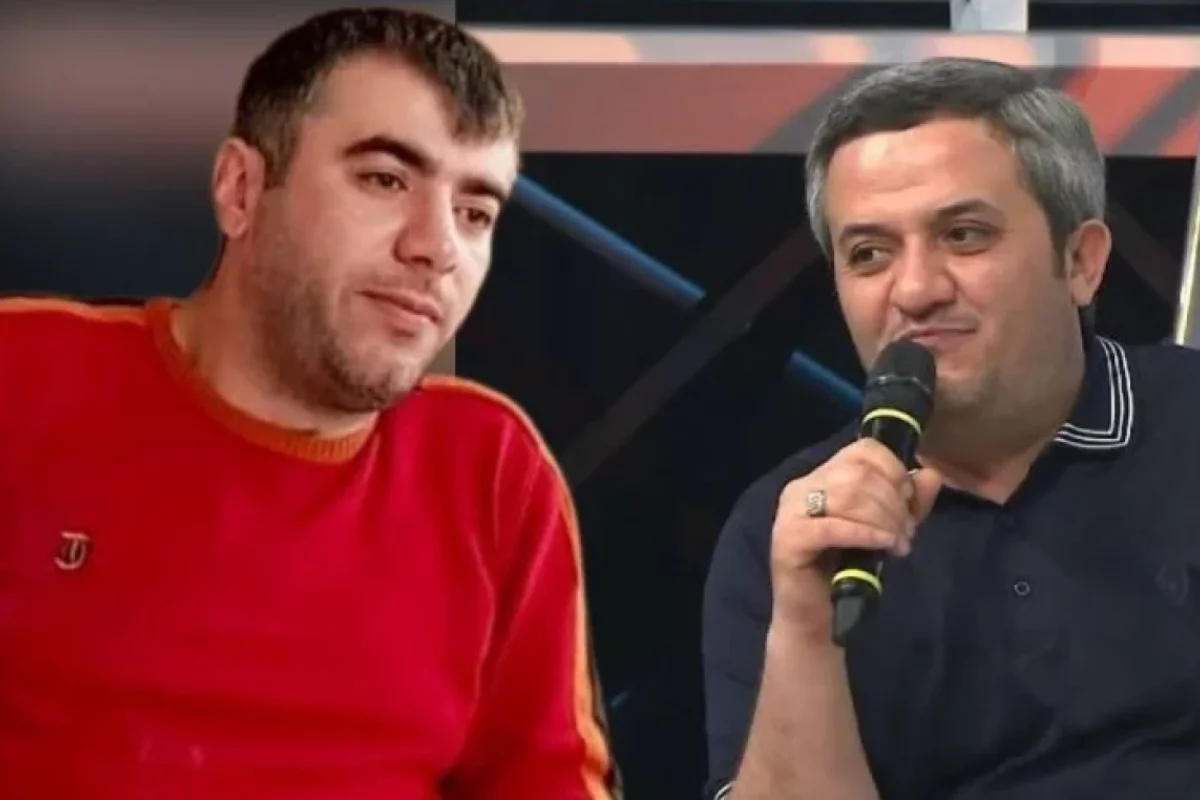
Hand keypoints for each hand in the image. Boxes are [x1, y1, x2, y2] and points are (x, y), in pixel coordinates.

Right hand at [768, 438, 941, 635]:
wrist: (814, 617)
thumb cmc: (846, 570)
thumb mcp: (886, 529)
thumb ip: (909, 502)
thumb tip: (930, 474)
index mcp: (820, 477)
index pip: (863, 451)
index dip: (894, 471)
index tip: (909, 501)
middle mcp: (801, 487)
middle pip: (859, 474)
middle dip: (894, 502)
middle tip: (907, 532)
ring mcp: (791, 512)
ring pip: (848, 497)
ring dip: (885, 520)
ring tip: (899, 544)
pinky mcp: (789, 539)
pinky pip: (833, 527)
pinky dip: (866, 534)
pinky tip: (885, 546)